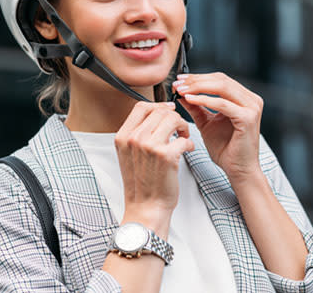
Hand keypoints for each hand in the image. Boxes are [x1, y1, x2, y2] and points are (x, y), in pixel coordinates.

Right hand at [115, 102, 194, 224]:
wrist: (146, 207)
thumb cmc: (142, 183)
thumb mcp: (129, 154)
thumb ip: (137, 133)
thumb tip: (156, 113)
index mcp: (123, 137)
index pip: (141, 107)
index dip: (158, 105)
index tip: (169, 110)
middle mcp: (134, 139)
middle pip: (160, 111)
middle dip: (174, 117)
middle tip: (179, 130)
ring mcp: (149, 146)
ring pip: (173, 119)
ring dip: (183, 126)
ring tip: (184, 138)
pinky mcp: (166, 156)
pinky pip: (185, 138)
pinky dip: (190, 143)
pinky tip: (188, 150)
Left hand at [172, 72, 263, 182]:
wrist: (238, 170)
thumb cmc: (226, 149)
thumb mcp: (206, 123)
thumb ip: (196, 108)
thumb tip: (181, 93)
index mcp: (244, 98)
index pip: (219, 79)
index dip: (198, 77)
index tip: (179, 80)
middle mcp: (251, 99)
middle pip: (220, 80)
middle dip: (196, 80)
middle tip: (177, 83)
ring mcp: (252, 107)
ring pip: (221, 87)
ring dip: (198, 87)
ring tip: (181, 90)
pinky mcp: (248, 117)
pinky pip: (222, 104)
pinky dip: (204, 100)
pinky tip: (190, 100)